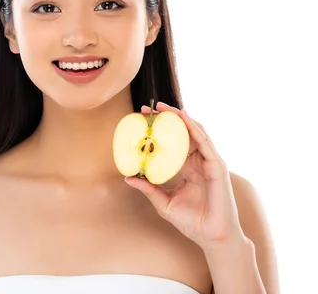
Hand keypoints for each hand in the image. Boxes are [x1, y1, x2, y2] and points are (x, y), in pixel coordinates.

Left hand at [124, 101, 244, 249]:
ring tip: (163, 107)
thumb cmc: (191, 221)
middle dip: (166, 119)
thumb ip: (148, 188)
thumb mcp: (163, 202)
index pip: (173, 143)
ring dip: (179, 117)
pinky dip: (194, 128)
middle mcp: (199, 162)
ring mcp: (209, 162)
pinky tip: (183, 117)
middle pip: (183, 133)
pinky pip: (205, 142)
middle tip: (147, 109)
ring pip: (195, 132)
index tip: (141, 121)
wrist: (211, 237)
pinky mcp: (217, 166)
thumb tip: (128, 177)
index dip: (159, 130)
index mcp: (188, 168)